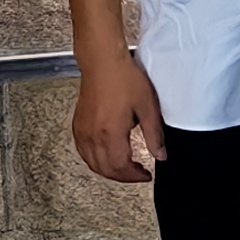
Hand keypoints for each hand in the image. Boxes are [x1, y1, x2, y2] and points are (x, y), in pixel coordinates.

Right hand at [71, 58, 167, 184]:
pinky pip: (83, 152)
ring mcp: (82, 131)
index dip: (134, 176)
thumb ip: (154, 134)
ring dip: (109, 170)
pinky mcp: (77, 125)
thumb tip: (161, 155)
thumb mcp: (148, 107)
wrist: (103, 63)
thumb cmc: (125, 80)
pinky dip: (95, 160)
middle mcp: (92, 136)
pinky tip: (107, 156)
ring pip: (92, 163)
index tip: (146, 175)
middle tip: (138, 174)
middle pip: (104, 169)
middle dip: (123, 176)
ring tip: (126, 167)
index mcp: (111, 133)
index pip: (120, 167)